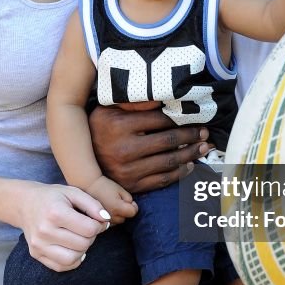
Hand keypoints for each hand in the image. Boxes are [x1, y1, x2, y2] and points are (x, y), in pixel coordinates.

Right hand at [19, 182, 111, 272]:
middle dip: (91, 236)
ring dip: (83, 250)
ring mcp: (38, 245)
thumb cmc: (53, 197)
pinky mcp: (35, 254)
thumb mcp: (73, 192)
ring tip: (80, 238)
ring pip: (73, 259)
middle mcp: (44, 231)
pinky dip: (72, 260)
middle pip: (83, 244)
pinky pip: (61, 266)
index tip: (97, 220)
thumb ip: (93, 204)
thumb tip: (106, 220)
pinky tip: (72, 248)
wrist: (25, 204)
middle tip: (88, 228)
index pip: (89, 229)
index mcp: (55, 213)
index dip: (99, 225)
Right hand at [87, 174, 137, 224]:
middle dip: (124, 211)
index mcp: (117, 208)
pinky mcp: (98, 222)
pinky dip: (110, 218)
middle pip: (125, 218)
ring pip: (117, 222)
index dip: (133, 206)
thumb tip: (132, 208)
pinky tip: (105, 210)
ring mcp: (103, 221)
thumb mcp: (120, 189)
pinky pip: (109, 223)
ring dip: (117, 215)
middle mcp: (110, 217)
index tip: (129, 200)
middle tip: (118, 201)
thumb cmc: (105, 186)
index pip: (133, 212)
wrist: (87, 187)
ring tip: (110, 204)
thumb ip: (129, 199)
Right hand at [89, 102, 210, 193]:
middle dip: (192, 136)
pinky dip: (180, 173)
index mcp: (120, 125)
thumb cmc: (99, 129)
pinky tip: (189, 165)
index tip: (197, 117)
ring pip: (169, 161)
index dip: (182, 118)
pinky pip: (162, 180)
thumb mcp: (109, 109)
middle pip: (169, 140)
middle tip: (205, 133)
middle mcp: (124, 149)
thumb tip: (162, 98)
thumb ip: (134, 103)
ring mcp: (129, 170)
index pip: (160, 120)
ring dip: (191, 154)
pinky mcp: (132, 185)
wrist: (79, 160)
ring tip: (203, 147)